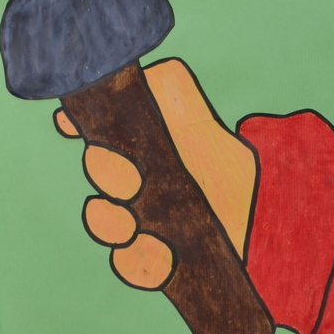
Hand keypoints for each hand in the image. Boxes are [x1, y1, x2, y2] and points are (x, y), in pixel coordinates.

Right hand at [55, 59, 256, 289]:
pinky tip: (163, 255)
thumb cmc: (227, 172)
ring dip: (112, 222)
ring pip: (103, 221)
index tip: (71, 123)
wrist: (261, 222)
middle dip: (107, 172)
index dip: (80, 124)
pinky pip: (127, 263)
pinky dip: (139, 261)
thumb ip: (177, 98)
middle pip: (98, 174)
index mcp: (138, 150)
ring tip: (139, 224)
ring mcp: (136, 224)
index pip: (98, 134)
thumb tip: (149, 69)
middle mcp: (131, 186)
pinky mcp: (150, 261)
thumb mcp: (206, 131)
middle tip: (134, 178)